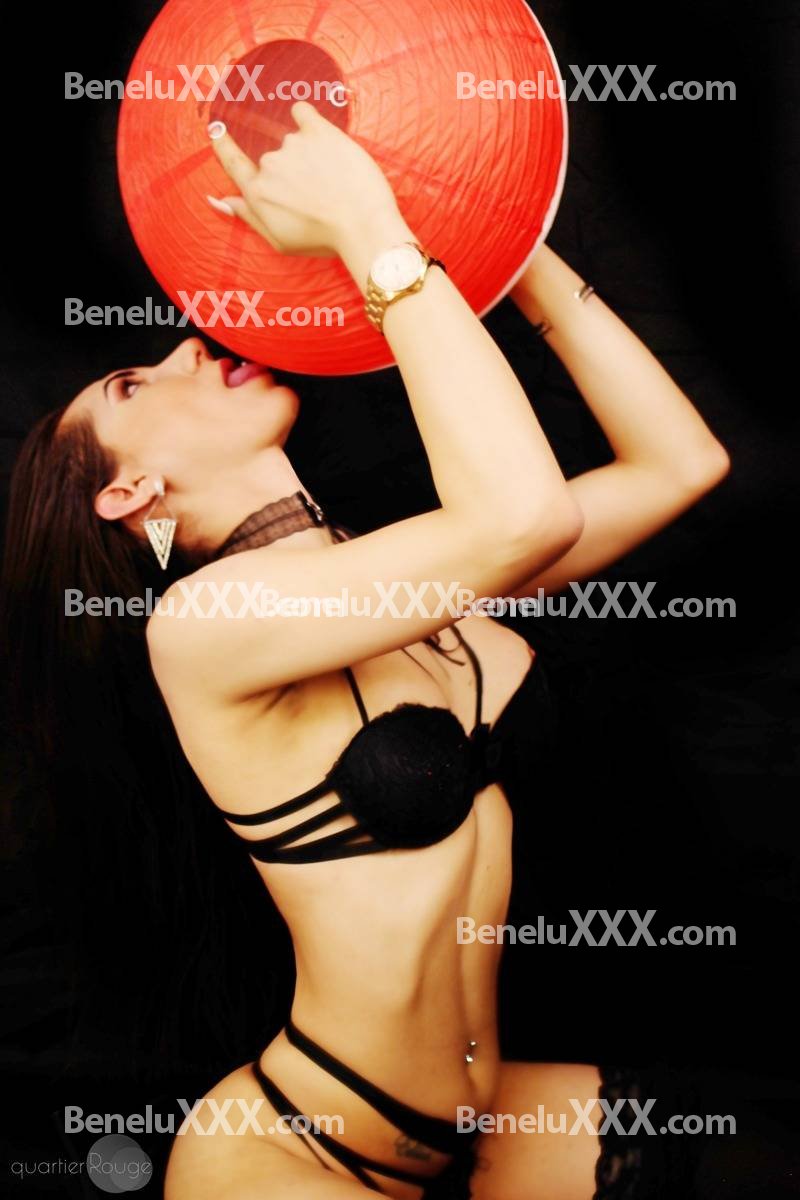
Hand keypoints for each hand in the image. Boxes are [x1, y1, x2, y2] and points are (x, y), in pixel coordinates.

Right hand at [207, 101, 402, 258]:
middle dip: (290, 174)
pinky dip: (306, 118)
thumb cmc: (323, 240)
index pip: (232, 162)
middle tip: (317, 195)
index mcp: (258, 193)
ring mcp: (293, 145)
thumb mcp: (280, 240)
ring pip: (293, 143)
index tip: (217, 130)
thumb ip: (249, 217)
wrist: (362, 226)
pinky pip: (303, 112)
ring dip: (307, 155)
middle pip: (273, 161)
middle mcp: (270, 165)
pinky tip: (321, 134)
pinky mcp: (319, 130)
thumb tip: (220, 200)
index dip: (223, 145)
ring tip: (332, 180)